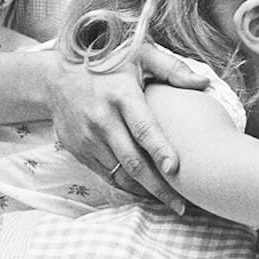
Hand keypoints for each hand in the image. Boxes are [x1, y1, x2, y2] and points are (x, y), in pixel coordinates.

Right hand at [44, 40, 208, 211]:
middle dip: (158, 187)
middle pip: (132, 161)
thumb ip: (173, 69)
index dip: (160, 149)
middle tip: (181, 205)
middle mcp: (101, 120)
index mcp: (120, 95)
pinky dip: (125, 186)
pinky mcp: (77, 150)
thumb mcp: (139, 54)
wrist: (54, 76)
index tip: (176, 169)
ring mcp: (86, 138)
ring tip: (168, 203)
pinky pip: (104, 174)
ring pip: (118, 173)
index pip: (143, 128)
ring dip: (143, 191)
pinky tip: (144, 192)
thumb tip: (204, 83)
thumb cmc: (106, 62)